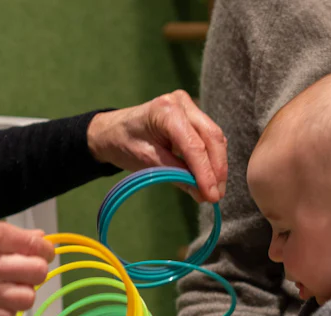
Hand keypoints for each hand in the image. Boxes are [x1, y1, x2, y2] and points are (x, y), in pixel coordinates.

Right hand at [0, 210, 52, 315]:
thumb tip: (32, 239)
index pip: (34, 247)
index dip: (43, 249)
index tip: (40, 251)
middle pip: (36, 275)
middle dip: (36, 269)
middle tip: (25, 268)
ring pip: (24, 300)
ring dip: (22, 292)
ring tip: (9, 286)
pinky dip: (4, 312)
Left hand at [87, 91, 226, 202]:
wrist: (112, 130)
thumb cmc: (124, 143)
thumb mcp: (148, 163)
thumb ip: (176, 176)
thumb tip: (202, 194)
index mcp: (166, 111)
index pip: (194, 145)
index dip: (206, 173)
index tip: (212, 197)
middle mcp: (182, 103)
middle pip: (212, 137)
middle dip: (217, 169)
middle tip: (217, 196)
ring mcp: (189, 106)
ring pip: (215, 138)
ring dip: (217, 165)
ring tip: (213, 190)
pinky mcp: (193, 115)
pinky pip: (209, 138)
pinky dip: (211, 158)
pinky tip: (209, 176)